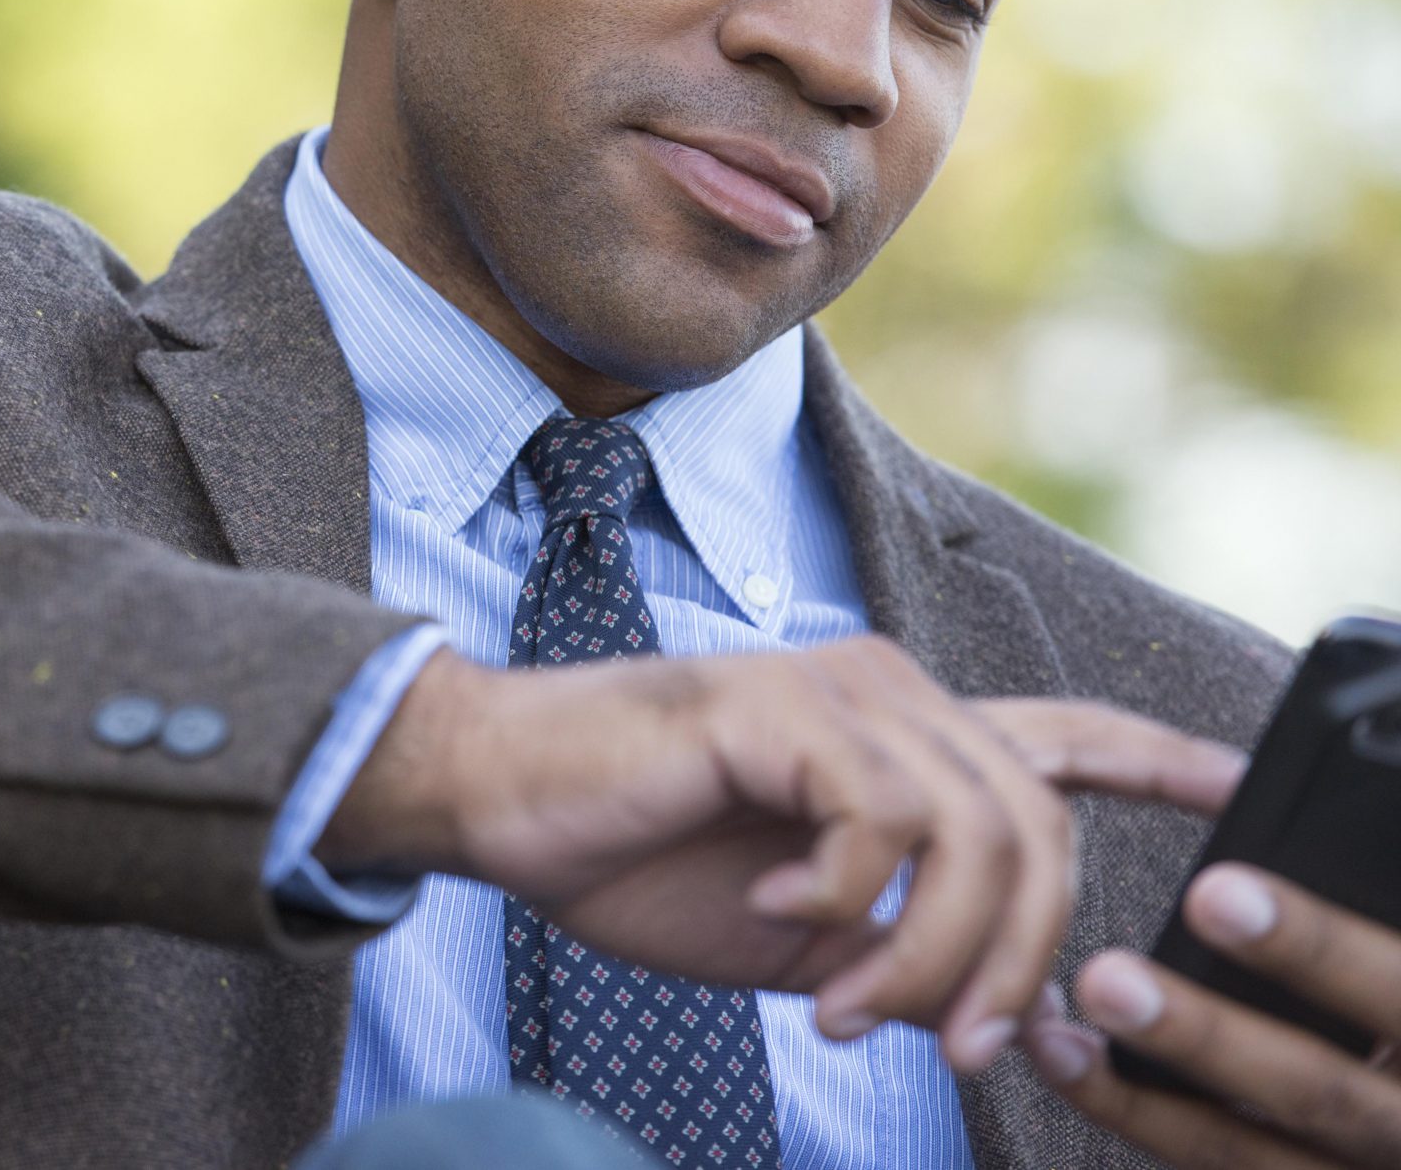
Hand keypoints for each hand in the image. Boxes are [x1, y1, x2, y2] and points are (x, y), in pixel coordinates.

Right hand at [321, 640, 1245, 1071]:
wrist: (502, 798)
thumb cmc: (635, 852)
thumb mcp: (798, 934)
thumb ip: (900, 955)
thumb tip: (996, 1022)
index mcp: (896, 736)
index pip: (1060, 736)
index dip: (1160, 758)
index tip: (1234, 789)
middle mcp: (886, 691)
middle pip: (1040, 826)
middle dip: (1017, 961)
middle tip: (954, 1046)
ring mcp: (838, 689)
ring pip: (977, 831)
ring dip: (927, 954)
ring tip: (843, 1005)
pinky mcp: (784, 707)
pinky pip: (885, 821)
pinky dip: (845, 900)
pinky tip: (776, 913)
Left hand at [1021, 865, 1400, 1165]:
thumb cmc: (1398, 984)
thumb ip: (1381, 881)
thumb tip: (1317, 801)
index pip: (1395, 990)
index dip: (1315, 946)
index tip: (1218, 893)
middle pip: (1323, 1092)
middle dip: (1212, 1036)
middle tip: (1112, 978)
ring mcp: (1358, 1167)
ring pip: (1254, 1149)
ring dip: (1149, 1087)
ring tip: (1069, 1017)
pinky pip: (1220, 1163)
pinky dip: (1136, 1114)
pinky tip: (1067, 1057)